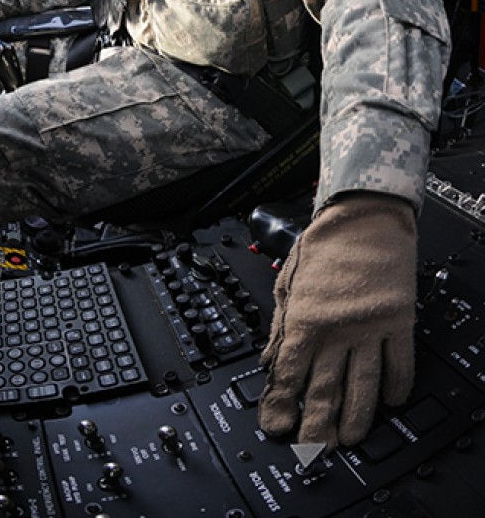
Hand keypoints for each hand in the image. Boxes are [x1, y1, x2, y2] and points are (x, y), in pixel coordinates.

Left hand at [258, 193, 416, 451]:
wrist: (364, 217)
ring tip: (348, 439)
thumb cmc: (325, 244)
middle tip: (312, 450)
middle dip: (316, 424)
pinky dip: (396, 387)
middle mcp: (337, 329)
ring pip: (362, 385)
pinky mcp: (398, 321)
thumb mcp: (289, 283)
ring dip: (355, 417)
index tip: (276, 426)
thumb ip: (280, 327)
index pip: (289, 373)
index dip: (281, 404)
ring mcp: (370, 328)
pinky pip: (398, 363)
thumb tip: (269, 362)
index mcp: (305, 318)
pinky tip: (390, 403)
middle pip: (324, 388)